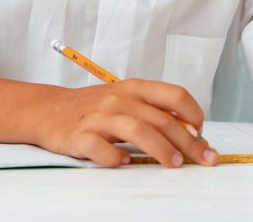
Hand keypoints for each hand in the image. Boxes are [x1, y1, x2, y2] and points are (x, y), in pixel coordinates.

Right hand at [36, 79, 217, 167]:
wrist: (49, 110)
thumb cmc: (95, 108)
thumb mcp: (126, 100)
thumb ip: (154, 112)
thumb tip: (191, 133)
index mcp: (134, 88)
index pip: (174, 94)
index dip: (194, 115)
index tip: (202, 134)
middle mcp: (119, 99)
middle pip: (162, 119)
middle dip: (188, 142)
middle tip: (203, 159)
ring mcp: (99, 117)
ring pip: (137, 130)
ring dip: (161, 149)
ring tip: (174, 163)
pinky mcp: (80, 136)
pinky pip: (101, 148)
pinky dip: (115, 157)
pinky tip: (124, 163)